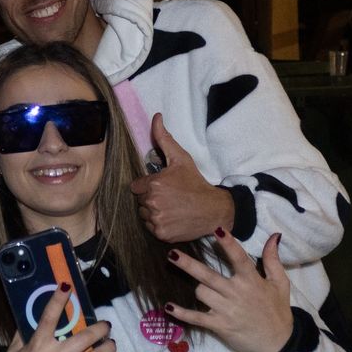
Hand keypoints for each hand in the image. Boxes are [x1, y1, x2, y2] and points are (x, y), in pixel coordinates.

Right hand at [0, 286, 113, 351]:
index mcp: (38, 347)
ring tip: (112, 345)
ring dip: (109, 349)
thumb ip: (22, 337)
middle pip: (85, 337)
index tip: (67, 288)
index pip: (48, 318)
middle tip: (106, 326)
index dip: (58, 301)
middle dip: (100, 329)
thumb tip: (28, 318)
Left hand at [129, 113, 235, 242]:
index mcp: (154, 184)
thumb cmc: (196, 183)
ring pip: (144, 214)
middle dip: (150, 197)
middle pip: (140, 200)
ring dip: (152, 211)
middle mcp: (152, 203)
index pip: (136, 186)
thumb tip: (156, 117)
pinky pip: (151, 227)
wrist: (214, 209)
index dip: (148, 185)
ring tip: (170, 207)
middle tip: (169, 196)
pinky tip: (172, 217)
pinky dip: (158, 224)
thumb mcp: (181, 158)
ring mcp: (156, 220)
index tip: (162, 186)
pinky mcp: (161, 233)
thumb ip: (164, 138)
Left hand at [165, 231, 292, 351]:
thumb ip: (273, 259)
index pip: (238, 258)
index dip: (228, 244)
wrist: (277, 342)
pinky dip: (182, 313)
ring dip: (197, 288)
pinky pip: (196, 318)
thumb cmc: (277, 310)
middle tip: (172, 254)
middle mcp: (236, 293)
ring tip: (198, 286)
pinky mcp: (219, 325)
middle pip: (208, 276)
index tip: (216, 230)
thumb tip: (274, 236)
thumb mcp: (280, 283)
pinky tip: (168, 307)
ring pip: (201, 293)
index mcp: (251, 280)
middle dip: (189, 264)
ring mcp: (226, 310)